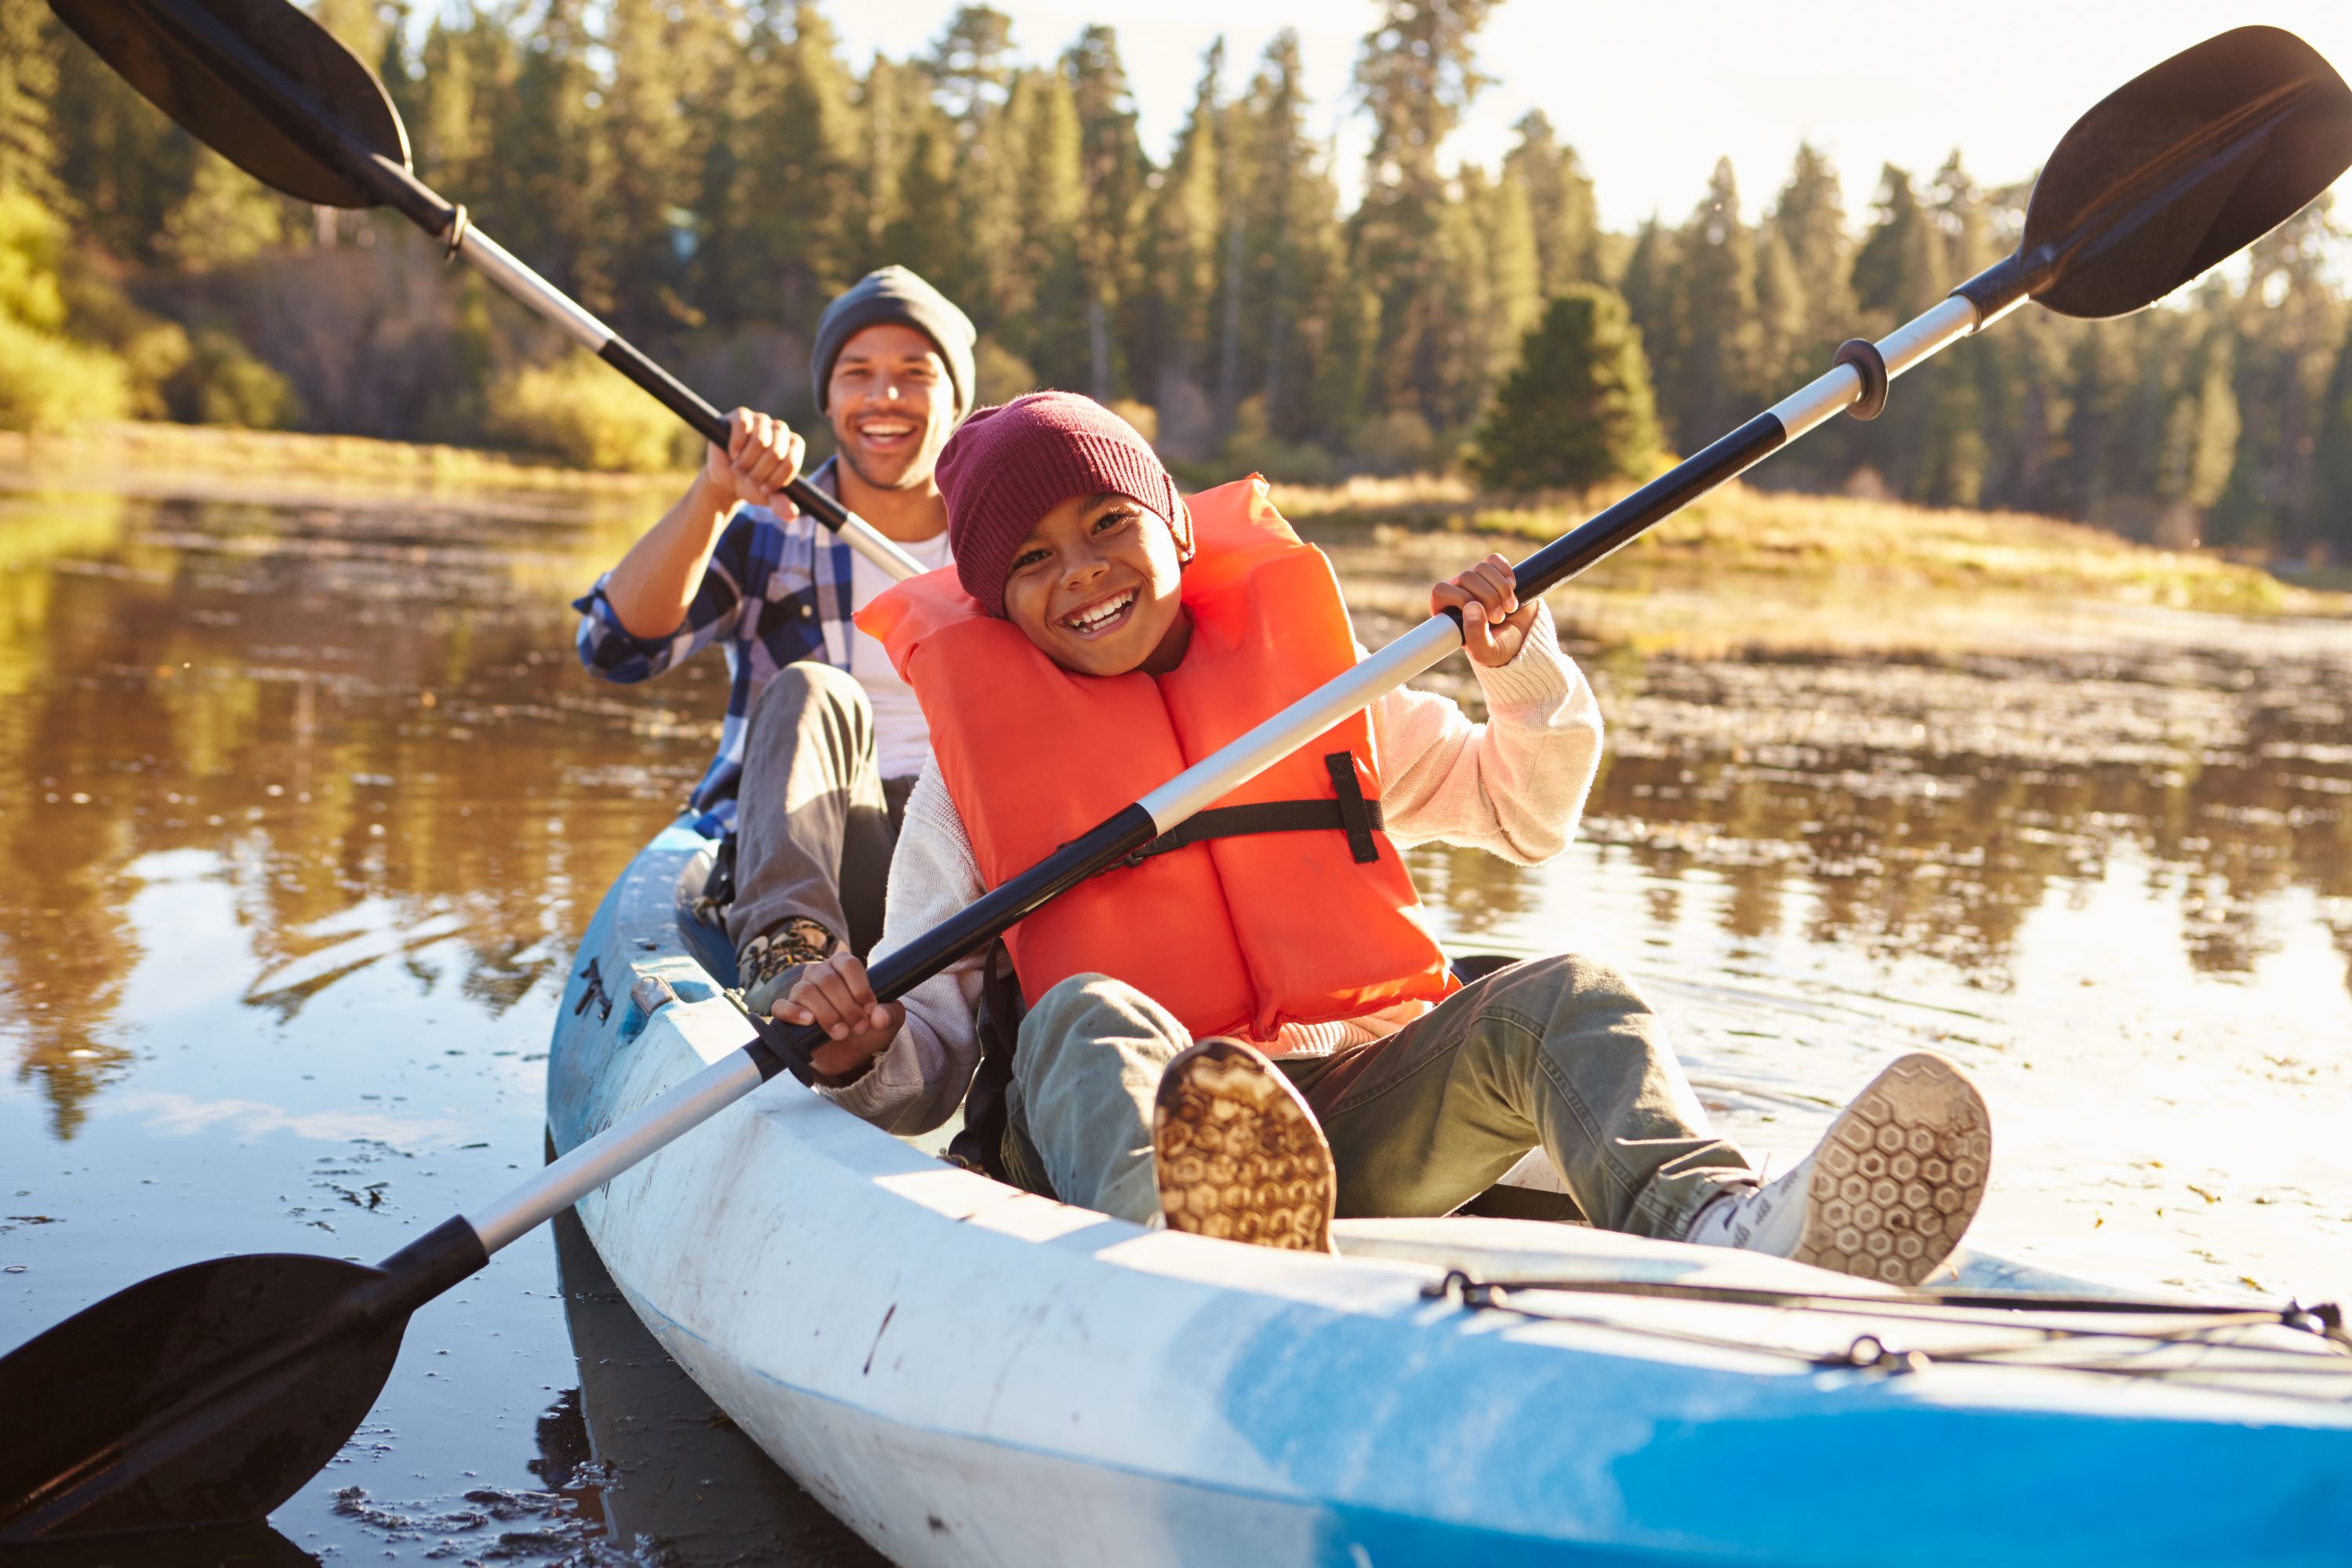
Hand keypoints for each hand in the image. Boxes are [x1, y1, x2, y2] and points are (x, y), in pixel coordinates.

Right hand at [702, 408, 804, 514]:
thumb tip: (792, 514)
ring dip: (746, 461)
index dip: (776, 479)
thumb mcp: (766, 497)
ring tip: (739, 468)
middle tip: (748, 478)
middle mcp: (780, 429)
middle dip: (759, 472)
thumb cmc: (751, 485)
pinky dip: (737, 444)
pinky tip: (732, 454)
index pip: (791, 462)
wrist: (725, 479)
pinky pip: (743, 426)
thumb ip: (780, 503)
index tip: (764, 489)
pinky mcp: (741, 416)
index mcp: (793, 445)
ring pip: (760, 440)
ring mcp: (761, 420)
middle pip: (775, 452)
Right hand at [771, 953, 902, 1080]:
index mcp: (843, 966)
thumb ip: (889, 1015)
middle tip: (859, 1027)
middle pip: (827, 980)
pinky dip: (793, 1013)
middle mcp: (819, 973)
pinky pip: (781, 1006)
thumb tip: (878, 1015)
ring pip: (806, 991)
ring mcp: (801, 991)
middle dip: (847, 1007)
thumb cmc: (869, 1028)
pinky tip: (809, 1021)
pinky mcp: (788, 1012)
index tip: (870, 1009)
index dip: (860, 987)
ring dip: (827, 1014)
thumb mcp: (887, 1023)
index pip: (848, 964)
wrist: (852, 1054)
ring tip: (842, 1033)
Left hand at [1432, 553, 1536, 666]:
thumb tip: (1471, 606)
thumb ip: (1475, 635)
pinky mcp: (1493, 573)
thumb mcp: (1486, 651)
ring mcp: (1476, 581)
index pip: (1441, 590)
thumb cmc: (1500, 649)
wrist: (1525, 640)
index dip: (1463, 598)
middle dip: (1488, 597)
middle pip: (1467, 577)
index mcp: (1446, 611)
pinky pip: (1495, 560)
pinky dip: (1506, 572)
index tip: (1485, 616)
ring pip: (1482, 568)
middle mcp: (1457, 592)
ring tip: (1510, 608)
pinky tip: (1513, 588)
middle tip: (1500, 618)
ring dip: (1501, 588)